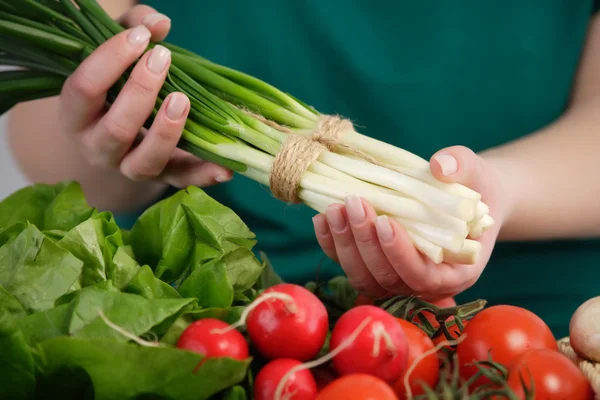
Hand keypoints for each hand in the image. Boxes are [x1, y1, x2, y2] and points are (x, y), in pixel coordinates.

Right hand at [58, 6, 230, 188]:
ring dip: (166, 132)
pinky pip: (182, 181)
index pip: (83, 89)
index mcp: (77, 114)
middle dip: (141, 92)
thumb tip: (160, 24)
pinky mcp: (162, 178)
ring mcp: (129, 167)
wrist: (124, 126)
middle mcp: (98, 147)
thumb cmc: (118, 80)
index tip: (140, 38)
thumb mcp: (119, 52)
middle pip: (116, 129)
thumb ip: (133, 28)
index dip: (109, 61)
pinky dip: (204, 176)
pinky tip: (224, 167)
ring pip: (144, 162)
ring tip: (182, 99)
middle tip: (163, 59)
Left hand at [312, 146, 507, 300]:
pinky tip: (322, 217)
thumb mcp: (478, 172)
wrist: (469, 196)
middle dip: (365, 243)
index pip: (422, 276)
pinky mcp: (376, 265)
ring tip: (335, 208)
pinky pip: (350, 264)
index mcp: (455, 271)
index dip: (400, 253)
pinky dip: (332, 244)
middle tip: (354, 203)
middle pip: (386, 278)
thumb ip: (463, 167)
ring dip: (344, 245)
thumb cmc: (477, 187)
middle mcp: (424, 283)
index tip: (385, 221)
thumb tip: (440, 165)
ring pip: (363, 277)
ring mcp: (397, 277)